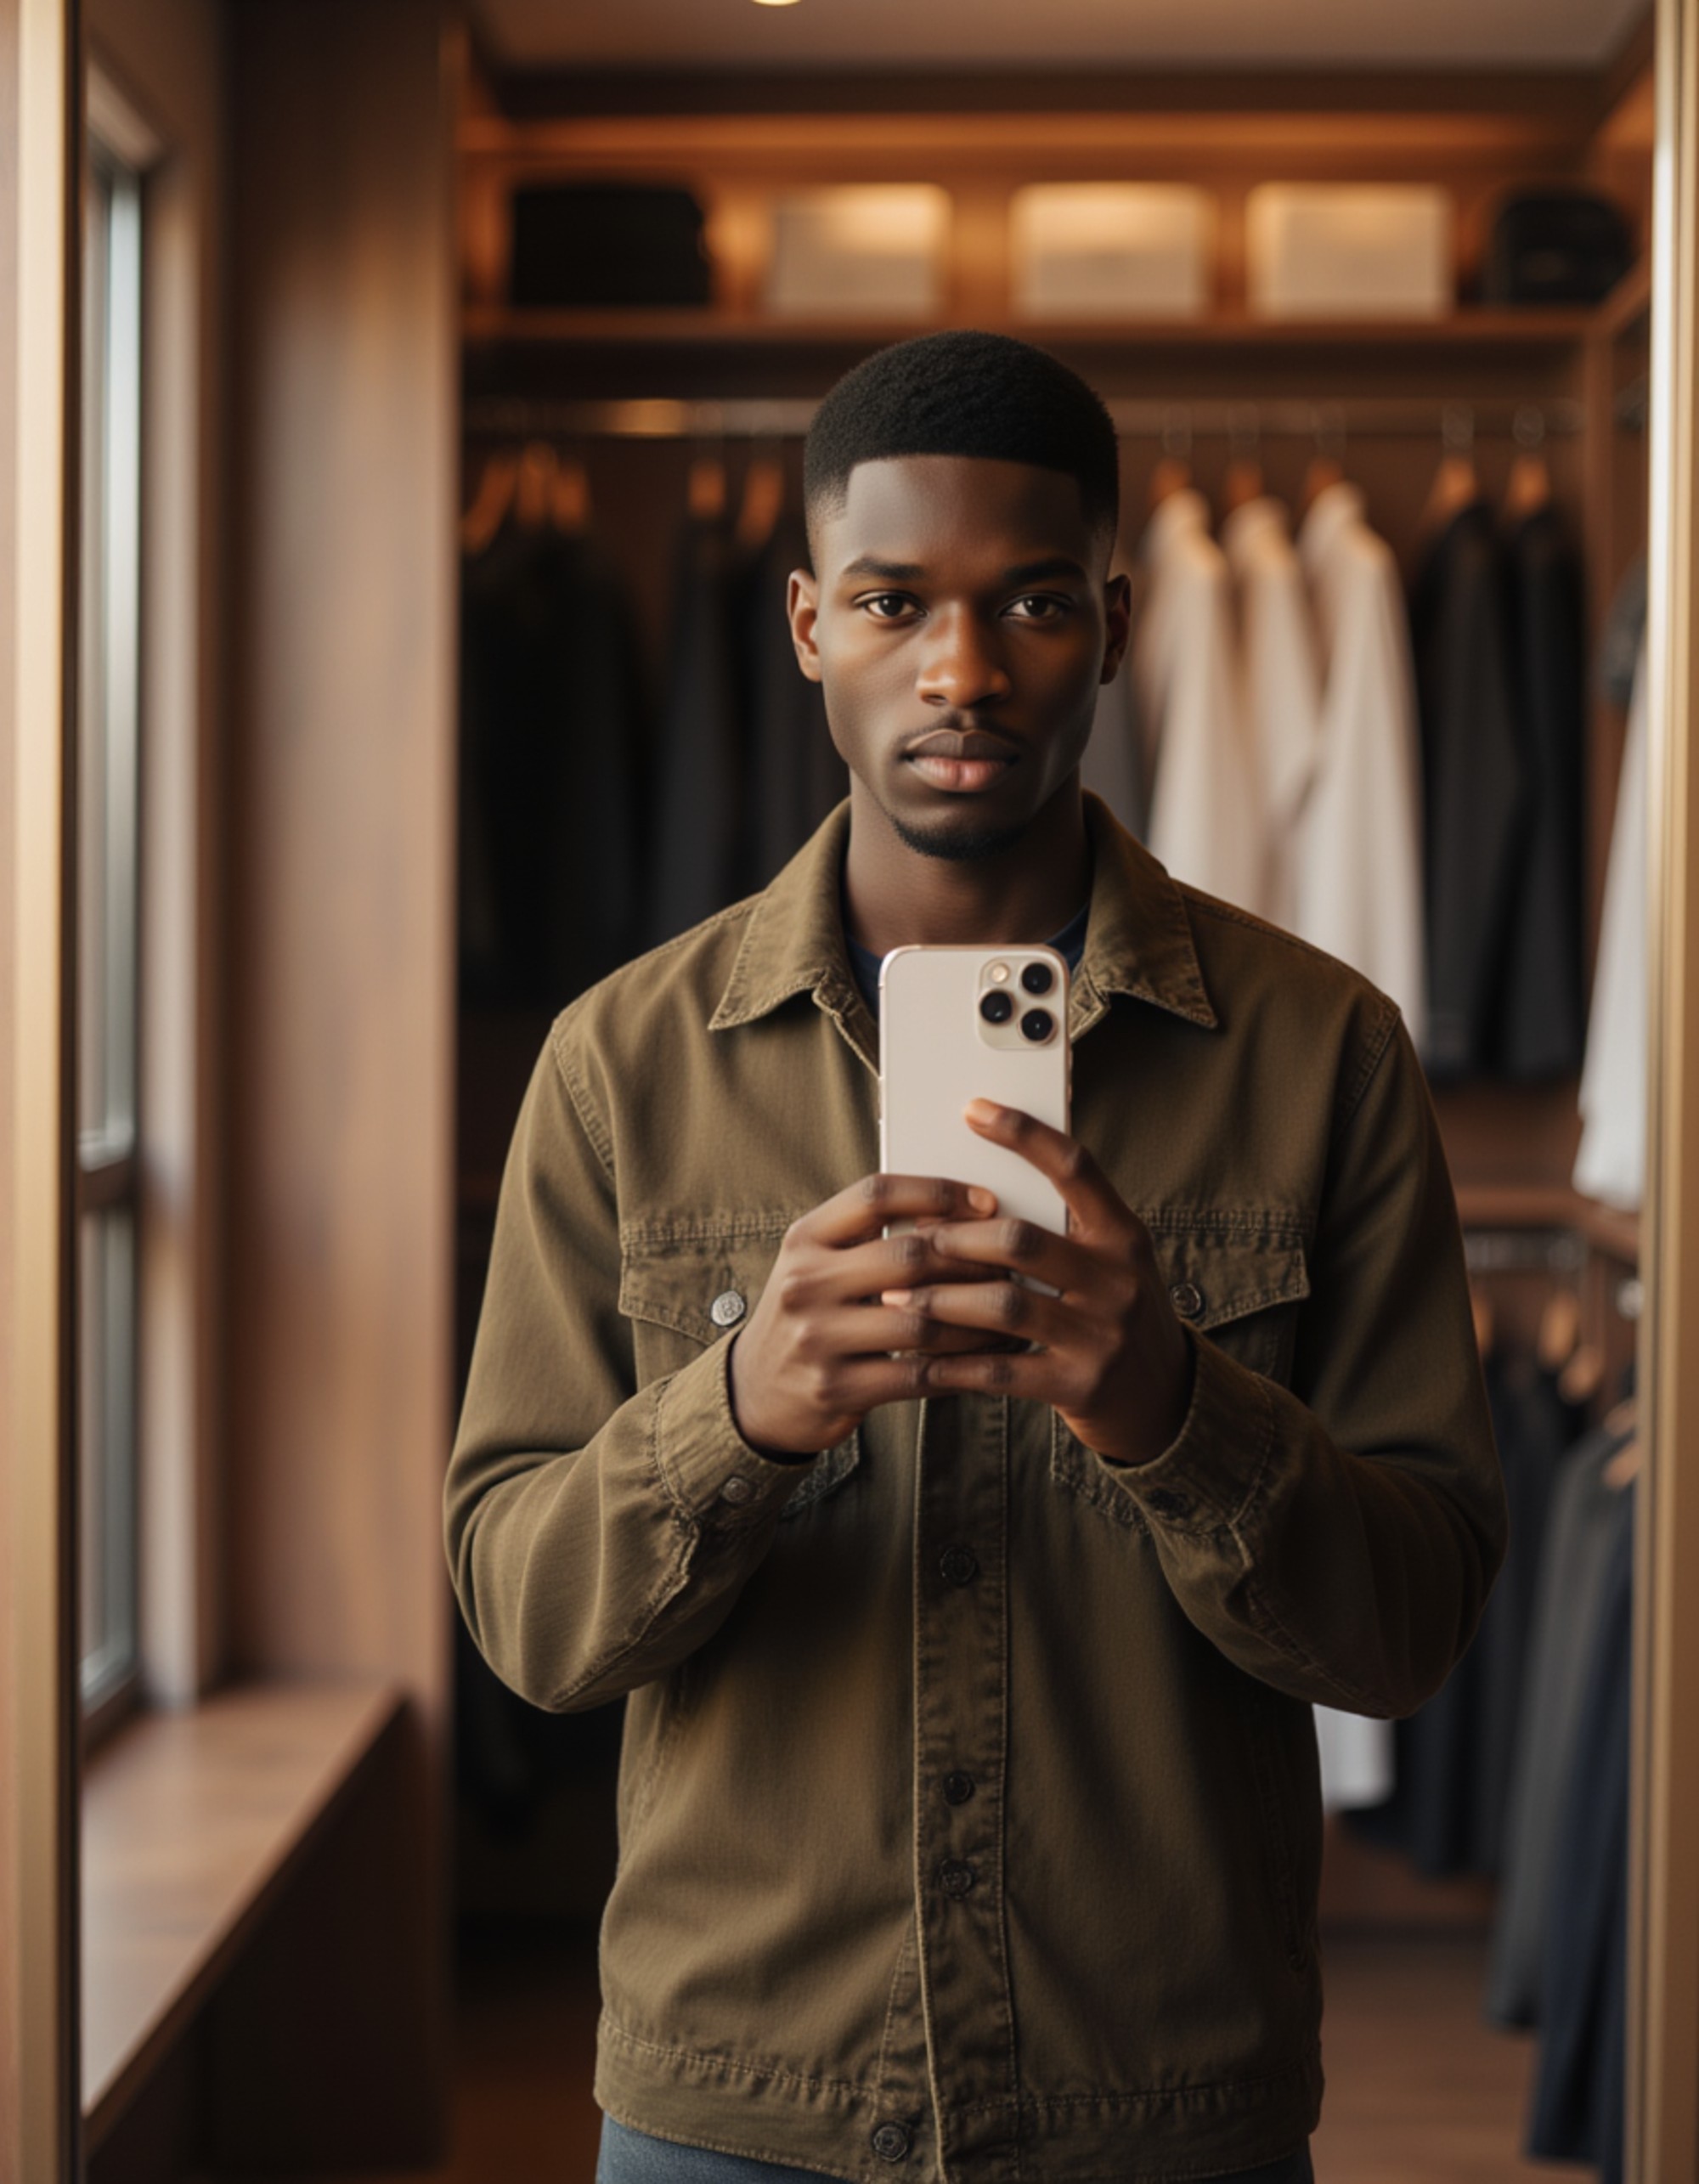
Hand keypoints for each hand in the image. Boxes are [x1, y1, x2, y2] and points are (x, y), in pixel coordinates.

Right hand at [727, 1173, 1004, 1458]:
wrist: (756, 1394)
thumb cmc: (810, 1317)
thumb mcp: (819, 1264)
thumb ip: (871, 1238)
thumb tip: (961, 1215)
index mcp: (805, 1239)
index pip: (876, 1195)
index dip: (938, 1192)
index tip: (986, 1201)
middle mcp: (804, 1283)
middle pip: (908, 1255)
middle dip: (971, 1259)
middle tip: (1012, 1264)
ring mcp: (817, 1338)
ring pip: (921, 1320)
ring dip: (976, 1319)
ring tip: (1010, 1314)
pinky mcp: (836, 1388)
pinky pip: (918, 1374)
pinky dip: (962, 1366)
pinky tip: (989, 1360)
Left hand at [879, 1100, 1195, 1467]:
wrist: (1163, 1400)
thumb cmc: (1115, 1317)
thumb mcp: (1110, 1265)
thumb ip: (1061, 1232)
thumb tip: (966, 1201)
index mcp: (1123, 1237)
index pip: (1076, 1168)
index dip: (1024, 1134)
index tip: (974, 1109)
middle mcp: (1118, 1281)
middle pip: (1022, 1241)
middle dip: (956, 1238)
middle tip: (913, 1238)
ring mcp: (1102, 1337)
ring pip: (1004, 1304)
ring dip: (941, 1298)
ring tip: (899, 1296)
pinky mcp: (1079, 1386)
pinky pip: (1001, 1369)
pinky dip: (953, 1362)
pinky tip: (920, 1357)